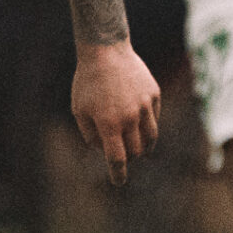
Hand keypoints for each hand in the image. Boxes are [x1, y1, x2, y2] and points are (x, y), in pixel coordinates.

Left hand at [72, 40, 160, 185]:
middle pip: (136, 150)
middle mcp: (130, 117)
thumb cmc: (87, 82)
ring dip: (143, 146)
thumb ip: (90, 134)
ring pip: (151, 137)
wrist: (105, 50)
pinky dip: (147, 124)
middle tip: (123, 155)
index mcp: (109, 124)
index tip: (119, 182)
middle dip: (129, 157)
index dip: (118, 174)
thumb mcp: (79, 110)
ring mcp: (145, 106)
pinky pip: (154, 117)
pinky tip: (138, 120)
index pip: (117, 159)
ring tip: (138, 147)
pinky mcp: (154, 94)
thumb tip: (104, 150)